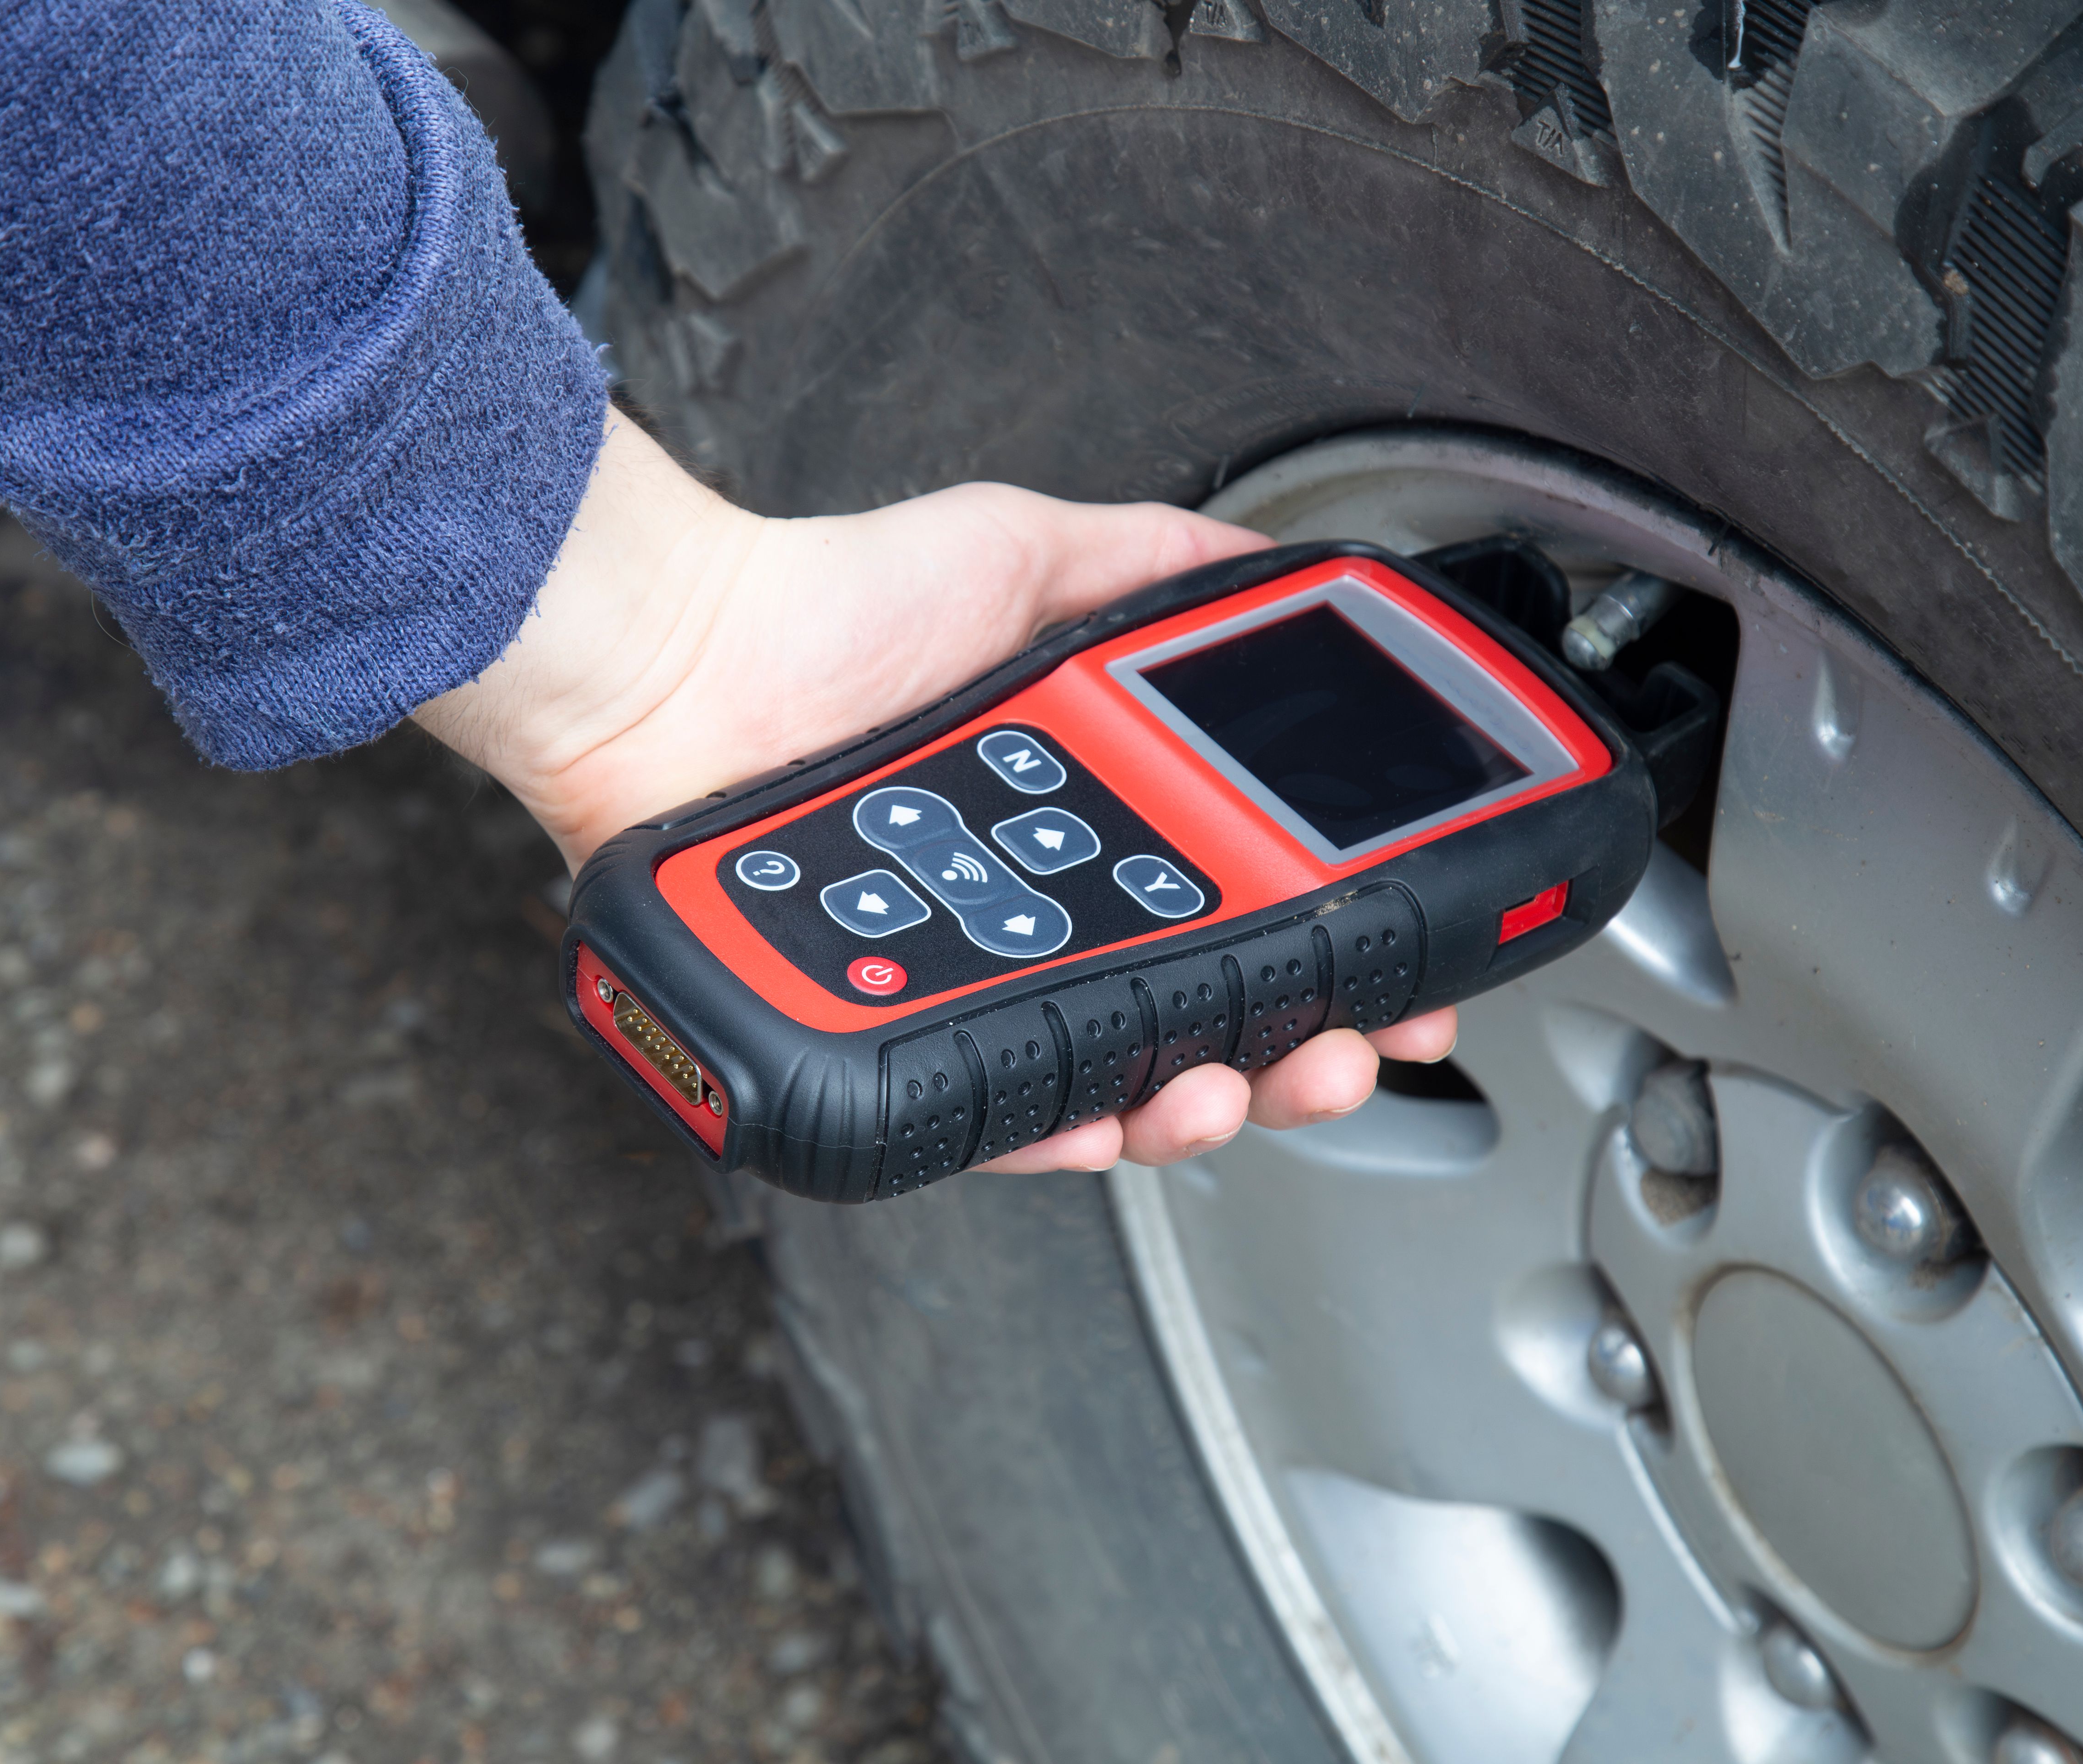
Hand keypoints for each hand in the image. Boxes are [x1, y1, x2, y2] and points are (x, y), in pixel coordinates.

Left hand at [414, 413, 1458, 1170]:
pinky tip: (1109, 1116)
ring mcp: (969, 973)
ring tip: (1240, 1082)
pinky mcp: (888, 1025)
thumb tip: (1263, 562)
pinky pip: (986, 1110)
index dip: (1332, 948)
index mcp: (1093, 817)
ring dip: (1202, 1102)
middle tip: (1350, 1045)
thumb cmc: (822, 603)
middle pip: (1203, 1014)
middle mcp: (1043, 908)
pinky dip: (1054, 1126)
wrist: (681, 660)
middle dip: (1300, 1051)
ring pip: (1113, 1078)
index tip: (1401, 968)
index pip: (1243, 904)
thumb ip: (1147, 562)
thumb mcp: (1018, 551)